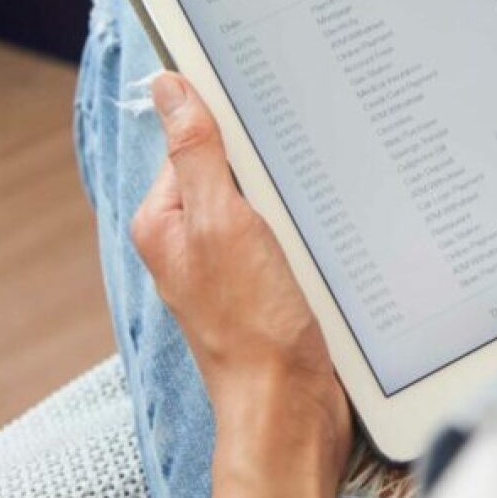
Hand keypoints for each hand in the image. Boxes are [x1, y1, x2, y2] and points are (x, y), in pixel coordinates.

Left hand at [131, 74, 349, 481]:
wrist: (290, 412)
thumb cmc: (252, 327)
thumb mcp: (223, 223)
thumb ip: (195, 153)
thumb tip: (167, 85)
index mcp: (164, 223)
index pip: (191, 140)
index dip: (229, 119)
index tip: (269, 97)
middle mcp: (189, 243)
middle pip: (230, 170)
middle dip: (267, 159)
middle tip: (308, 145)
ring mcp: (228, 268)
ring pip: (264, 202)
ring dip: (293, 195)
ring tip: (323, 191)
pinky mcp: (265, 288)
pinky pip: (285, 235)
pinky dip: (307, 227)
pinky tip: (332, 227)